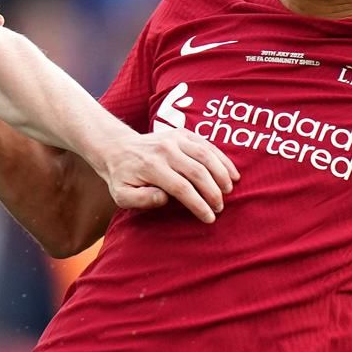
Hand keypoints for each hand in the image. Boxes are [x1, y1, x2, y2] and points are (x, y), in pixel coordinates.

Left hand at [95, 126, 238, 224]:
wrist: (118, 149)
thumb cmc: (123, 177)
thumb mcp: (122, 195)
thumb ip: (140, 199)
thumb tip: (164, 198)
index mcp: (151, 166)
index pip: (181, 187)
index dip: (198, 204)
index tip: (209, 217)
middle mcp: (165, 150)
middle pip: (197, 172)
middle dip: (212, 192)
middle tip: (220, 208)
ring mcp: (175, 139)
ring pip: (205, 155)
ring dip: (221, 174)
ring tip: (229, 191)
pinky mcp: (183, 134)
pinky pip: (207, 145)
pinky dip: (222, 159)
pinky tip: (232, 173)